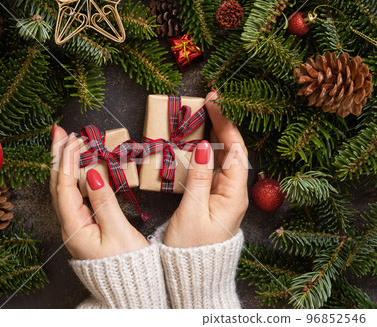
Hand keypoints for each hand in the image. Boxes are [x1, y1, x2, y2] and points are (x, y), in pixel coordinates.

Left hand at [50, 127, 148, 259]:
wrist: (130, 288)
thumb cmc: (127, 264)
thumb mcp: (118, 232)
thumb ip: (104, 201)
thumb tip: (93, 173)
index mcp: (74, 227)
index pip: (65, 186)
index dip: (67, 161)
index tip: (73, 138)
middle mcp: (70, 225)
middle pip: (57, 184)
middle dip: (58, 156)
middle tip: (59, 131)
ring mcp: (75, 225)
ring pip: (64, 188)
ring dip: (66, 163)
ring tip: (68, 142)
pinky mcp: (84, 225)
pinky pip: (74, 195)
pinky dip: (76, 176)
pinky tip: (80, 165)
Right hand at [164, 91, 248, 247]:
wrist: (195, 276)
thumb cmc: (192, 249)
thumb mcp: (192, 212)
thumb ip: (199, 178)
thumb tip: (206, 147)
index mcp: (234, 194)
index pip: (236, 150)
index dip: (226, 123)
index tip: (215, 102)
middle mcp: (234, 192)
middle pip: (232, 150)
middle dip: (222, 124)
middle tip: (208, 102)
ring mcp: (225, 195)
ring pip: (223, 158)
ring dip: (213, 136)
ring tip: (200, 117)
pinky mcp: (215, 199)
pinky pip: (214, 169)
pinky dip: (206, 152)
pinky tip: (196, 143)